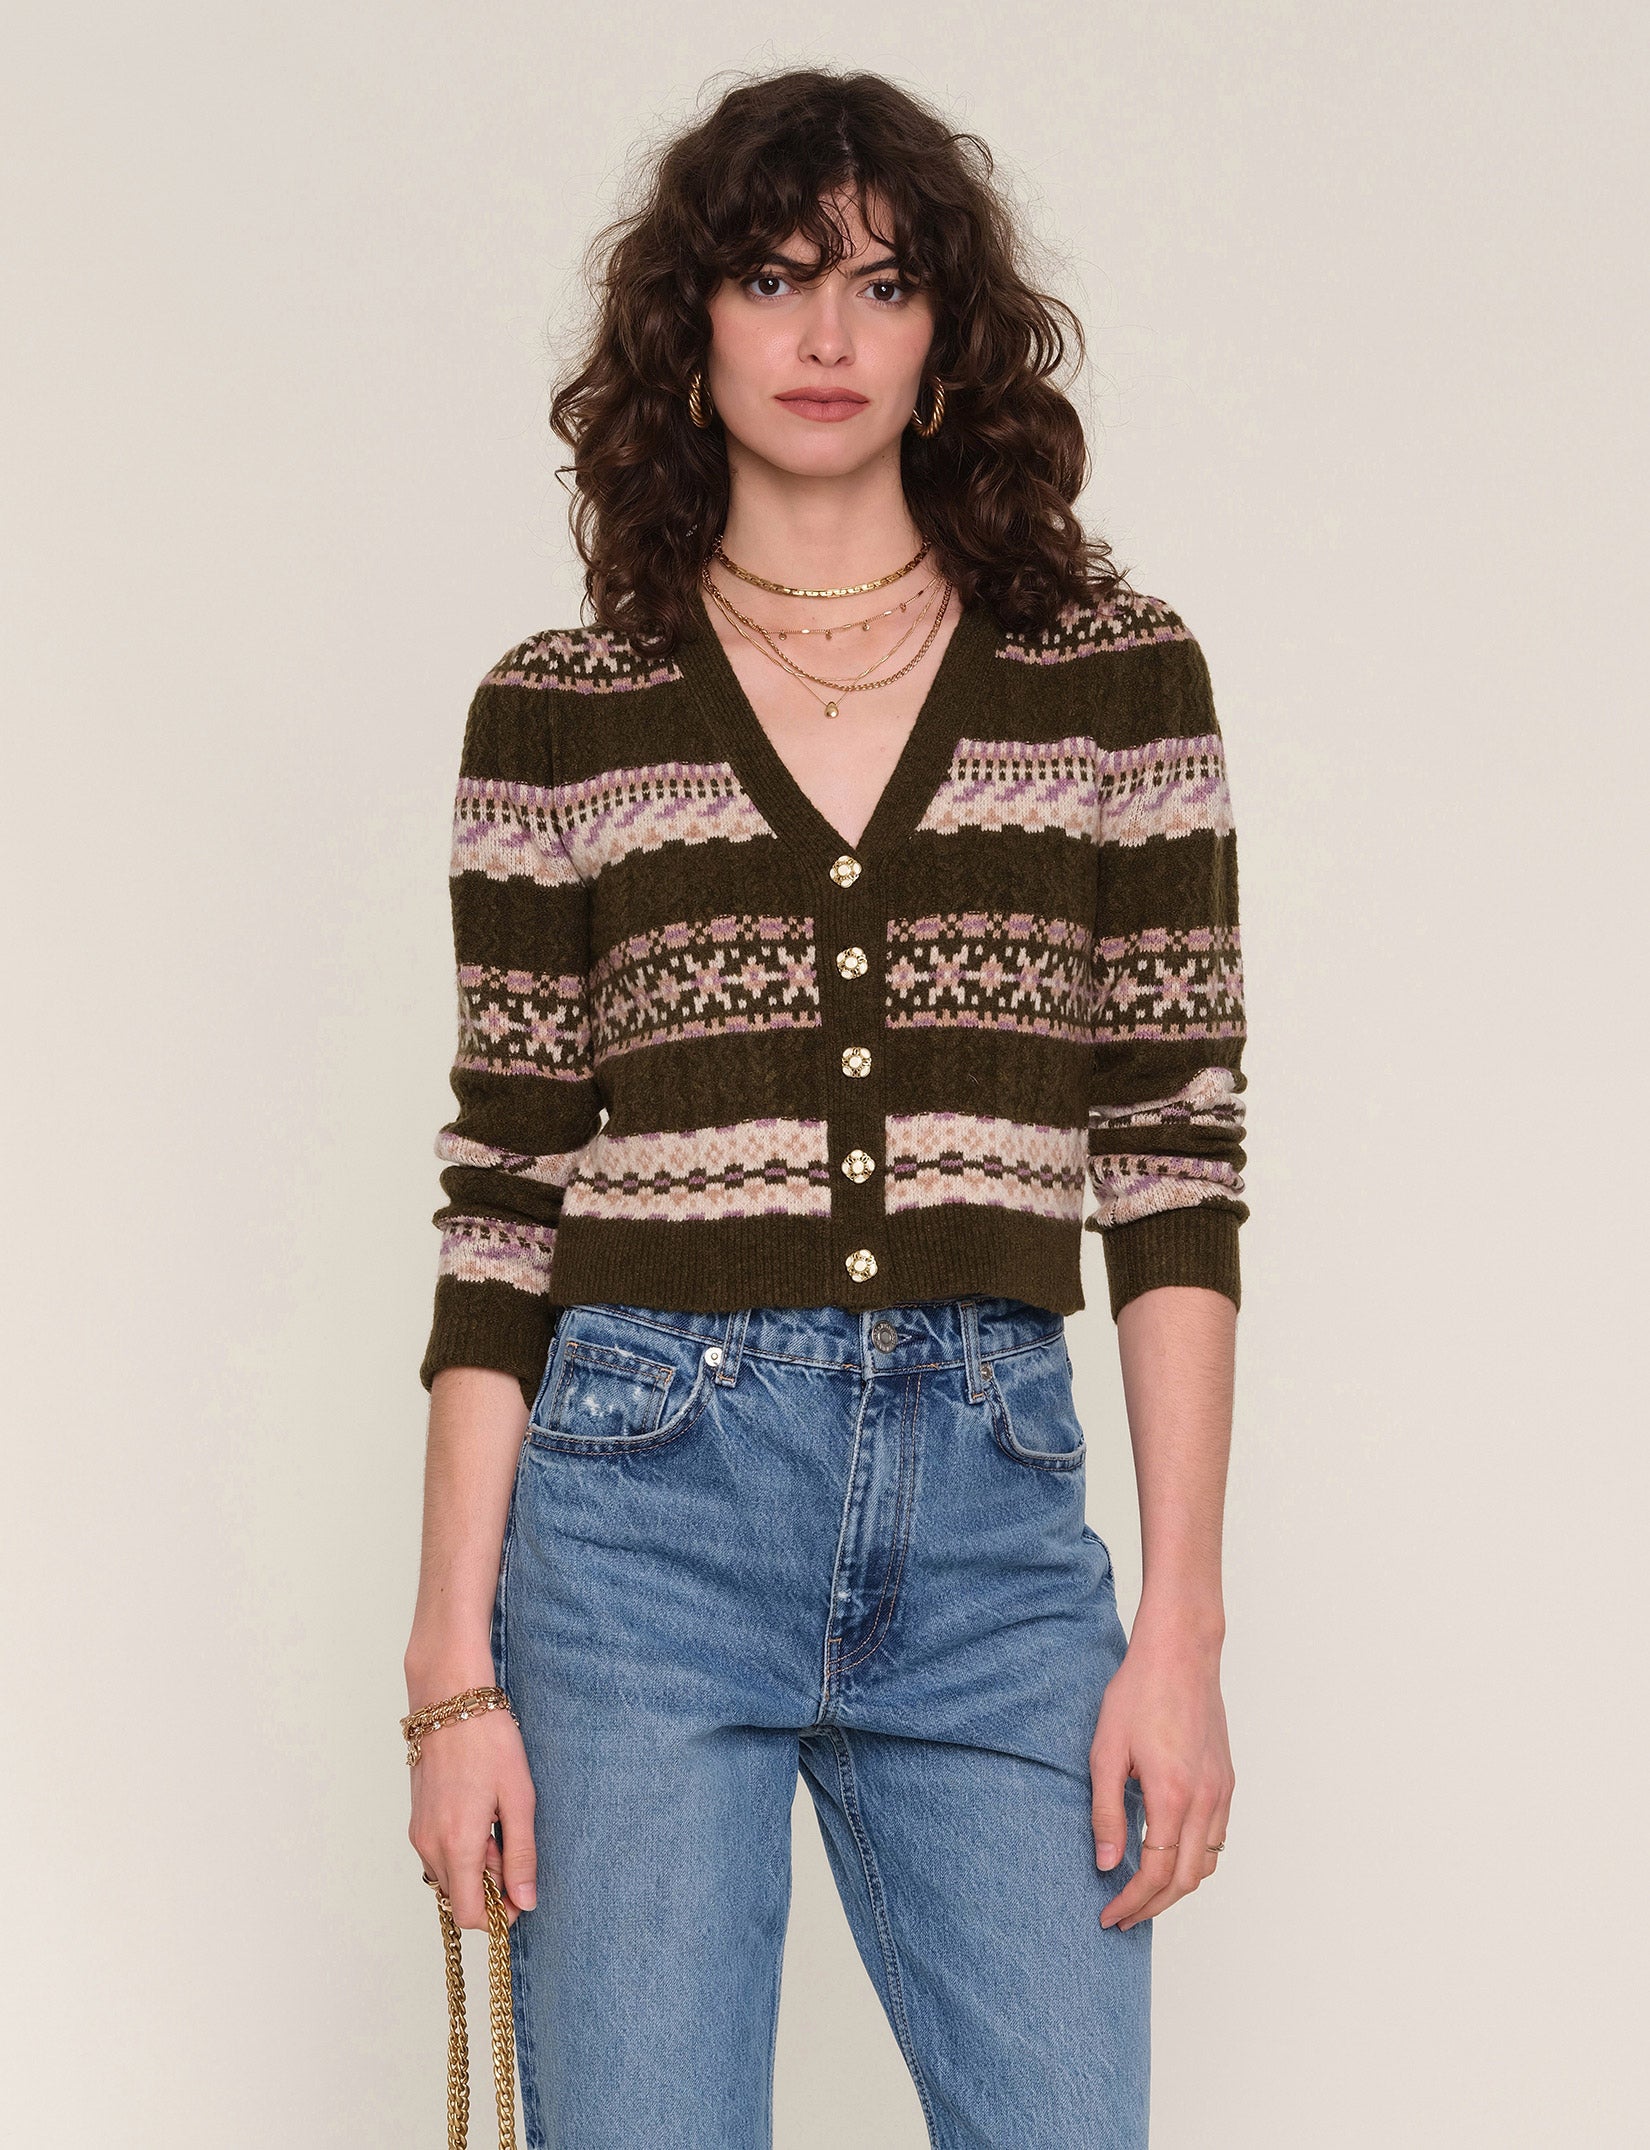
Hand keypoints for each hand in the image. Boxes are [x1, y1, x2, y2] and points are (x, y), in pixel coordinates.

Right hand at [406, 1662, 537, 1929]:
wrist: (450, 1698)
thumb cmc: (489, 1741)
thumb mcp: (519, 1798)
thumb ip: (521, 1855)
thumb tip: (525, 1902)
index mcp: (457, 1844)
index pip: (468, 1914)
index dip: (497, 1914)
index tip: (520, 1893)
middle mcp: (429, 1845)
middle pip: (458, 1897)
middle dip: (489, 1886)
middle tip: (512, 1844)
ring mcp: (418, 1832)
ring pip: (447, 1875)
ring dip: (474, 1866)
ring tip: (497, 1822)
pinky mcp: (416, 1818)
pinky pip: (438, 1853)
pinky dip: (460, 1848)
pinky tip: (479, 1813)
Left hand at [1090, 1618, 1233, 1931]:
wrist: (1180, 1654)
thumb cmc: (1138, 1694)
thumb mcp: (1106, 1751)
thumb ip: (1106, 1812)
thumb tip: (1106, 1864)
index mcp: (1171, 1796)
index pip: (1154, 1874)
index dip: (1131, 1902)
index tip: (1109, 1916)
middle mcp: (1204, 1801)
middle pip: (1185, 1880)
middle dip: (1153, 1907)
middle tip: (1123, 1918)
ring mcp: (1221, 1792)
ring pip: (1207, 1864)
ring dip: (1176, 1888)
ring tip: (1144, 1895)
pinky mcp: (1226, 1780)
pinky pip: (1217, 1838)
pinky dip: (1195, 1861)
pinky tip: (1170, 1857)